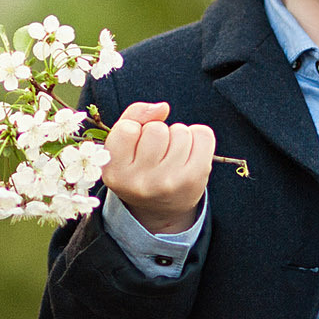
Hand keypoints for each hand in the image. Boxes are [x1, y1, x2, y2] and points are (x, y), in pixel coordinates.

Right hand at [101, 101, 215, 235]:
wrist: (160, 210)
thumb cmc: (139, 168)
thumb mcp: (122, 146)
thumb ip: (133, 117)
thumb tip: (163, 108)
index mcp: (115, 173)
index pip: (127, 129)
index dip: (135, 129)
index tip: (136, 145)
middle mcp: (141, 182)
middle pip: (156, 129)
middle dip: (158, 132)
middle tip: (156, 152)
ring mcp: (170, 182)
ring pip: (180, 131)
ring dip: (178, 136)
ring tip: (171, 155)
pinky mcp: (195, 179)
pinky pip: (203, 135)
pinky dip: (198, 137)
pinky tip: (189, 153)